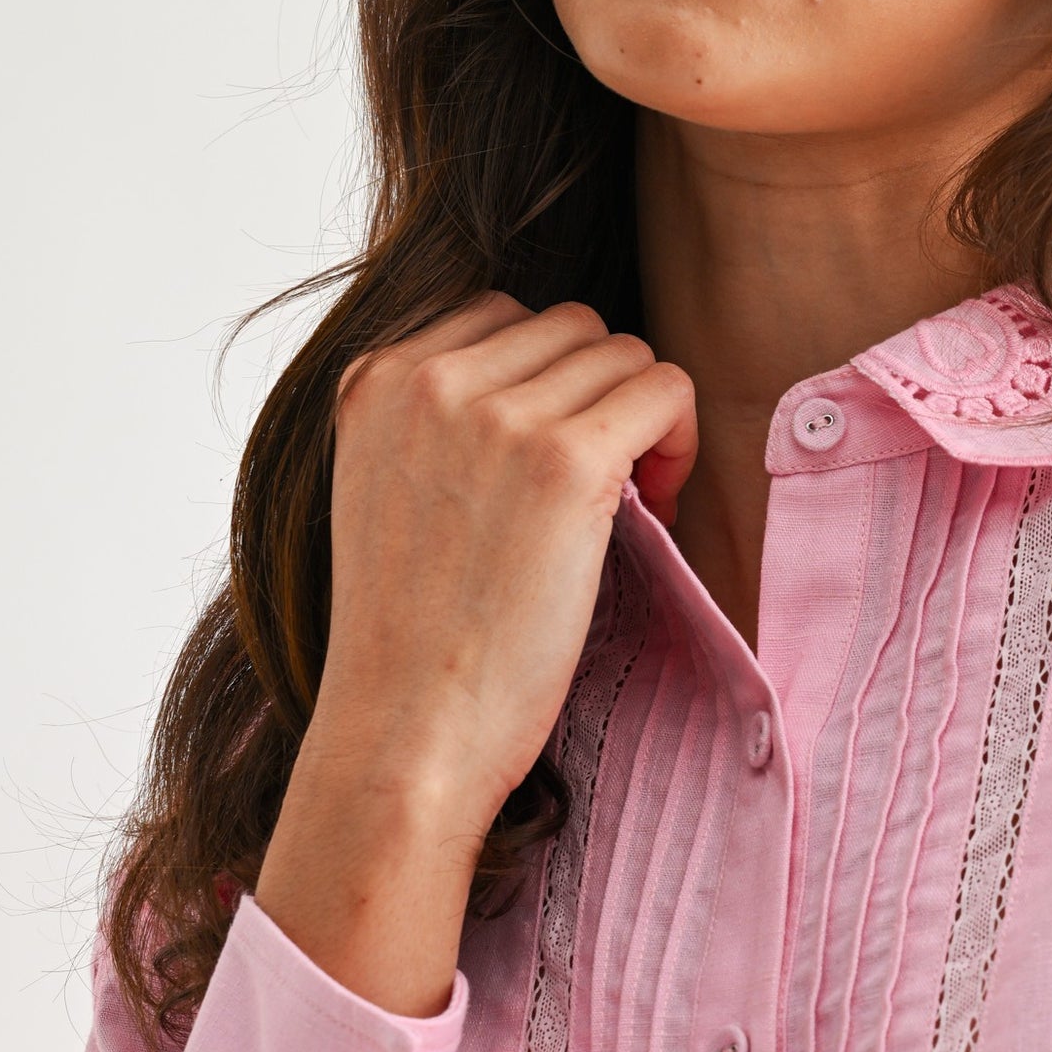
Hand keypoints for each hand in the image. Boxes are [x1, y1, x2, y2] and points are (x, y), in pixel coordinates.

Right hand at [254, 294, 695, 1013]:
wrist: (404, 734)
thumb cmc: (410, 647)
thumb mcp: (388, 497)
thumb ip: (440, 427)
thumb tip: (547, 386)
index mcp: (371, 381)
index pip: (499, 317)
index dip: (550, 384)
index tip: (555, 465)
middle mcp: (426, 378)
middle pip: (569, 328)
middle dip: (601, 398)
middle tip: (608, 491)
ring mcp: (496, 413)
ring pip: (622, 353)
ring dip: (642, 421)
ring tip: (631, 507)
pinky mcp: (564, 459)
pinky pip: (664, 389)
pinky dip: (679, 440)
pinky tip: (658, 511)